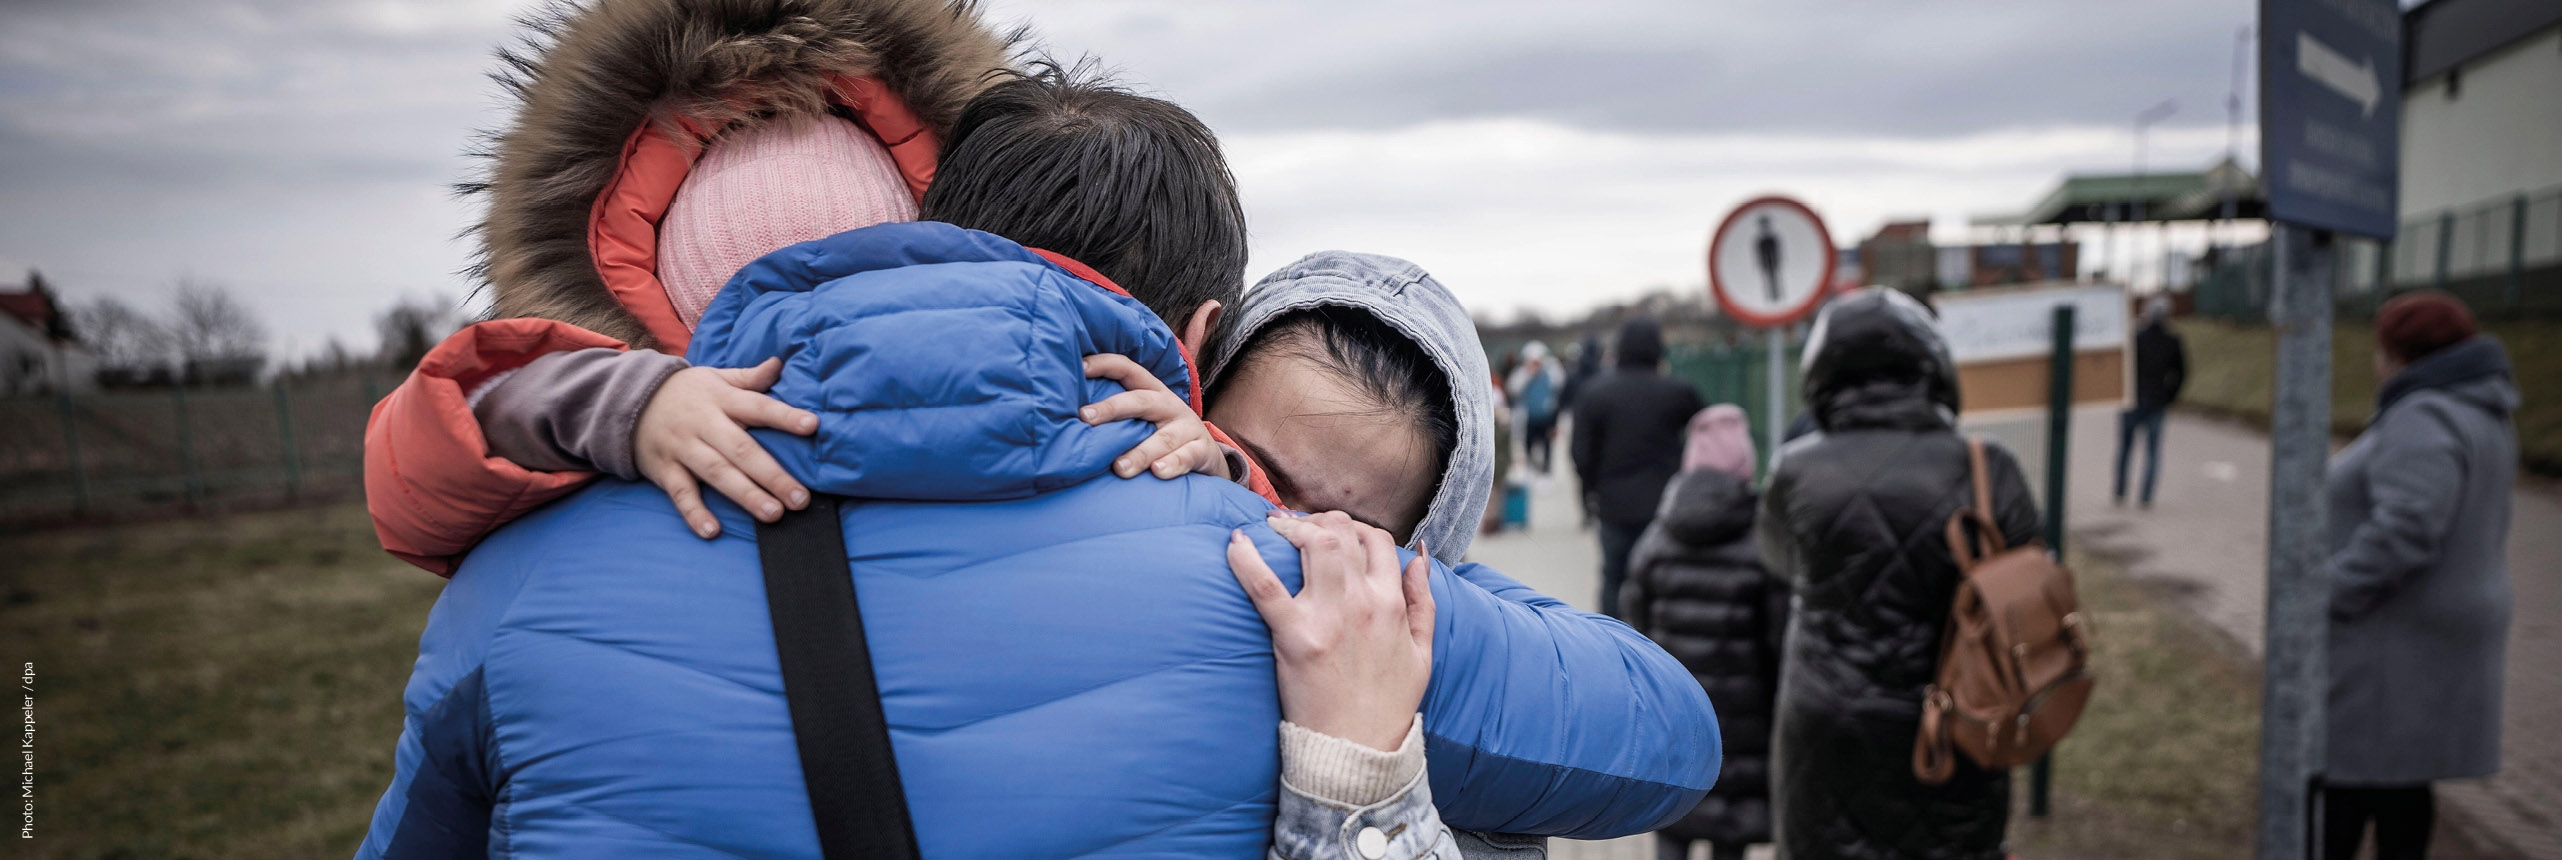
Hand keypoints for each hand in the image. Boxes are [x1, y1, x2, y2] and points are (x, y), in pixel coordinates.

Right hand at [634, 358, 818, 538]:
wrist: (628, 399)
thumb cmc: (687, 392)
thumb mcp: (715, 378)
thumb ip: (749, 377)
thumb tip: (779, 364)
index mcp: (721, 399)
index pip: (758, 406)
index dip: (784, 416)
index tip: (812, 426)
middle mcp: (704, 424)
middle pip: (741, 449)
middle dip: (772, 475)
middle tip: (800, 499)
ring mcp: (683, 448)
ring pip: (716, 473)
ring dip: (745, 495)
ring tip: (773, 514)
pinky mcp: (664, 469)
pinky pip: (680, 493)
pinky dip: (694, 513)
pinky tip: (712, 531)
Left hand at [1080, 353, 1230, 480]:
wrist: (1206, 457)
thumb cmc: (1161, 437)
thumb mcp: (1143, 420)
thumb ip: (1116, 418)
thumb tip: (1068, 422)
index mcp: (1151, 392)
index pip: (1128, 370)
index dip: (1105, 364)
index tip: (1080, 366)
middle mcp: (1168, 405)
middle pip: (1140, 401)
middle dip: (1111, 407)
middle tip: (1084, 417)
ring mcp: (1187, 427)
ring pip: (1162, 437)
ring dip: (1140, 452)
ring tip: (1119, 467)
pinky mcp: (1201, 450)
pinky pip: (1187, 457)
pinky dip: (1173, 464)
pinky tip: (1158, 472)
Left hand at [1227, 511, 1433, 750]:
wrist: (1357, 751)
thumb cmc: (1388, 704)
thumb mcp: (1422, 652)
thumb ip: (1423, 600)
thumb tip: (1420, 555)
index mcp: (1391, 604)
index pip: (1377, 540)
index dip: (1355, 527)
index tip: (1336, 531)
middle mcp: (1362, 603)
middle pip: (1341, 532)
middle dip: (1319, 520)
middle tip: (1299, 525)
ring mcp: (1327, 617)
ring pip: (1313, 544)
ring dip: (1290, 526)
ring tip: (1274, 527)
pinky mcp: (1293, 637)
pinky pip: (1265, 587)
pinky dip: (1246, 560)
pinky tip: (1235, 543)